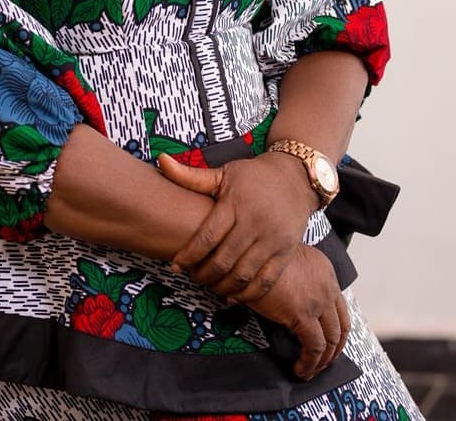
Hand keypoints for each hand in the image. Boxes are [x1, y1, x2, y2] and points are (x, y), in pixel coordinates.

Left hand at [158, 151, 317, 301]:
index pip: (207, 237)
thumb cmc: (252, 177)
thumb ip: (190, 176)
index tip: (176, 265)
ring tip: (210, 285)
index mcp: (235, 204)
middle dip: (203, 275)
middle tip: (192, 277)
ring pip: (244, 274)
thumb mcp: (223, 173)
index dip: (189, 255)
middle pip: (224, 260)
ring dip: (223, 286)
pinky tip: (234, 294)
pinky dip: (249, 294)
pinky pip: (267, 281)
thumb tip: (161, 160)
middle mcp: (255, 223)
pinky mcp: (286, 252)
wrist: (294, 179)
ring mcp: (273, 240)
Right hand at [237, 243, 350, 380]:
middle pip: (341, 325)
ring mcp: (319, 300)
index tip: (328, 342)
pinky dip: (310, 363)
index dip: (336, 328)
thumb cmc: (259, 255)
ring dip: (323, 360)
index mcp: (324, 269)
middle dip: (334, 348)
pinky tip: (300, 370)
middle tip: (324, 362)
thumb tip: (279, 295)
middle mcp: (328, 285)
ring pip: (331, 340)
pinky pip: (315, 348)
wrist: (249, 252)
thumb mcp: (283, 261)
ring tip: (311, 370)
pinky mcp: (304, 315)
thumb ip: (289, 277)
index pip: (339, 305)